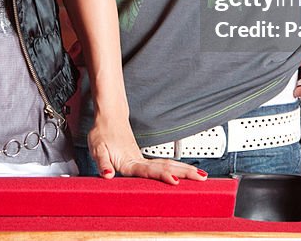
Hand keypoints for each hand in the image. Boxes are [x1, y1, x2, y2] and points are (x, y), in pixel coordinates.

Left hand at [88, 114, 206, 184]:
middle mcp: (139, 160)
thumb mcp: (97, 149)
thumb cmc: (102, 133)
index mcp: (129, 162)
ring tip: (202, 175)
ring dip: (185, 170)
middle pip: (166, 167)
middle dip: (185, 173)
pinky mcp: (142, 159)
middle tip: (202, 178)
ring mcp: (142, 159)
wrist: (108, 118)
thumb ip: (102, 162)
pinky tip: (184, 172)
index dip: (163, 176)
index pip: (149, 171)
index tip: (176, 181)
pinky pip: (163, 164)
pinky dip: (176, 168)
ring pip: (167, 164)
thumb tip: (107, 175)